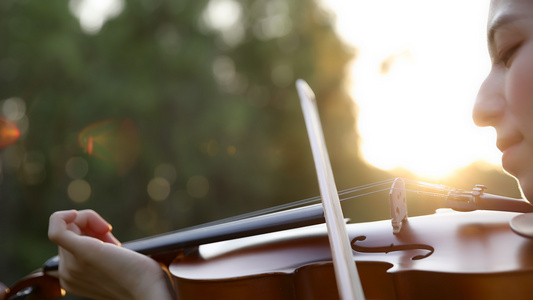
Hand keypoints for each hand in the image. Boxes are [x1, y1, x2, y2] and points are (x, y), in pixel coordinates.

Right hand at [48, 210, 174, 299]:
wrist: (149, 290)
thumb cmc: (143, 278)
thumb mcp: (116, 263)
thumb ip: (103, 254)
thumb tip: (102, 235)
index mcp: (73, 279)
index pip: (72, 243)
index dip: (91, 234)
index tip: (112, 242)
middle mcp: (67, 275)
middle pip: (70, 233)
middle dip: (93, 227)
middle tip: (115, 243)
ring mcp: (71, 265)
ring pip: (69, 226)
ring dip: (91, 222)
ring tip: (112, 242)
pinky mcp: (80, 252)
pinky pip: (56, 229)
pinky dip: (61, 217)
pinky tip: (75, 213)